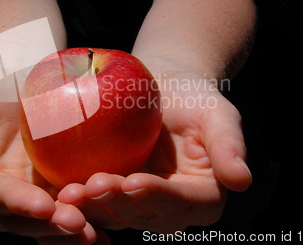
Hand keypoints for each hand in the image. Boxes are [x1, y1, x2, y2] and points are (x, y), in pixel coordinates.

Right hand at [0, 66, 98, 243]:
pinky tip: (118, 210)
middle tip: (80, 227)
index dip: (15, 204)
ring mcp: (34, 194)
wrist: (10, 78)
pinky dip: (96, 207)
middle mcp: (3, 200)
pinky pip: (77, 199)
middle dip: (52, 226)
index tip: (41, 206)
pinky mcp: (59, 183)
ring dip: (77, 227)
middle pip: (27, 219)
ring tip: (100, 231)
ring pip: (54, 219)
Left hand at [58, 71, 251, 233]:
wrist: (162, 88)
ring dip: (93, 208)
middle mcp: (171, 209)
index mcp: (202, 196)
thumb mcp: (218, 113)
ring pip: (117, 214)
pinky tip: (60, 188)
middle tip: (91, 186)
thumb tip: (241, 180)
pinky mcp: (114, 194)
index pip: (182, 202)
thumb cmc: (193, 97)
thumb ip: (229, 146)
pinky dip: (81, 199)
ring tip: (69, 192)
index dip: (158, 196)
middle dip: (118, 204)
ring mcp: (139, 204)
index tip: (133, 182)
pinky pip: (97, 202)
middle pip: (145, 214)